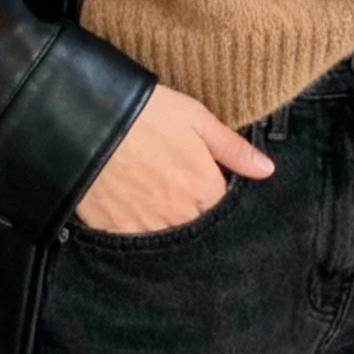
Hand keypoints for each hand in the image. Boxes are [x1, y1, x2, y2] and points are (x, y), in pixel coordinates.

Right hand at [74, 83, 274, 232]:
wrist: (87, 116)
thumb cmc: (145, 112)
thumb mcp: (196, 118)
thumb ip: (233, 149)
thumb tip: (267, 170)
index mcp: (204, 189)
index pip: (222, 209)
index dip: (213, 195)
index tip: (201, 181)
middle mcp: (179, 215)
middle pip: (196, 228)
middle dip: (191, 213)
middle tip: (173, 186)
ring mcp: (145, 226)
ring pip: (166, 238)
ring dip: (164, 224)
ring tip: (151, 196)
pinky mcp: (113, 230)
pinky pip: (133, 241)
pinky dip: (135, 229)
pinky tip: (129, 206)